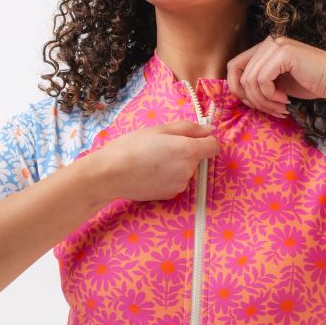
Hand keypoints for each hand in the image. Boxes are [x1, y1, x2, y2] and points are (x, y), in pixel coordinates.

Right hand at [95, 120, 219, 202]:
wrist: (111, 175)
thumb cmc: (132, 146)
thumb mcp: (159, 129)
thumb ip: (188, 128)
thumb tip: (209, 129)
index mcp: (188, 150)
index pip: (214, 146)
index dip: (206, 140)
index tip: (193, 137)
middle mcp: (189, 170)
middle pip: (197, 158)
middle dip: (185, 151)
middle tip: (161, 147)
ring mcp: (180, 185)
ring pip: (186, 170)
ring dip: (177, 165)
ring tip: (153, 161)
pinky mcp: (171, 195)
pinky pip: (177, 182)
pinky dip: (169, 177)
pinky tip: (151, 173)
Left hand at [225, 35, 325, 118]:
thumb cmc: (310, 84)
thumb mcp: (277, 83)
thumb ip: (258, 83)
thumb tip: (237, 94)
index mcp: (264, 48)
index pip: (234, 67)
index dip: (238, 90)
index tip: (256, 105)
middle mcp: (267, 42)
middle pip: (239, 75)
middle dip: (252, 100)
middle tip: (271, 110)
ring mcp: (275, 45)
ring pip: (249, 80)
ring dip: (263, 101)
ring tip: (280, 108)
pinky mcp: (283, 53)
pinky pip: (262, 81)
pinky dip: (271, 96)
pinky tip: (286, 100)